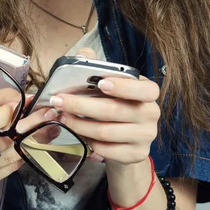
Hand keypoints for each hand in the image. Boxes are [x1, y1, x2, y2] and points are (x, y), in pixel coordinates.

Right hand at [0, 92, 43, 189]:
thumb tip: (28, 100)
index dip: (3, 115)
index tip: (20, 105)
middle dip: (25, 126)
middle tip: (47, 115)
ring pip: (6, 157)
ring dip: (28, 141)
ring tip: (45, 128)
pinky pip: (6, 170)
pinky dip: (20, 156)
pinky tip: (27, 144)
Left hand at [52, 47, 160, 167]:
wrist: (127, 140)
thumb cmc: (116, 103)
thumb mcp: (110, 83)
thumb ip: (97, 66)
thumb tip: (82, 54)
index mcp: (148, 91)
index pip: (145, 89)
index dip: (123, 87)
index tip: (101, 83)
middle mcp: (151, 113)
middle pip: (114, 111)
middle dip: (81, 105)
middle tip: (59, 101)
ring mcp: (145, 136)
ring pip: (106, 132)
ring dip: (79, 125)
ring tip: (63, 117)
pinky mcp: (136, 155)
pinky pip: (106, 150)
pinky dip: (88, 142)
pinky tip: (78, 134)